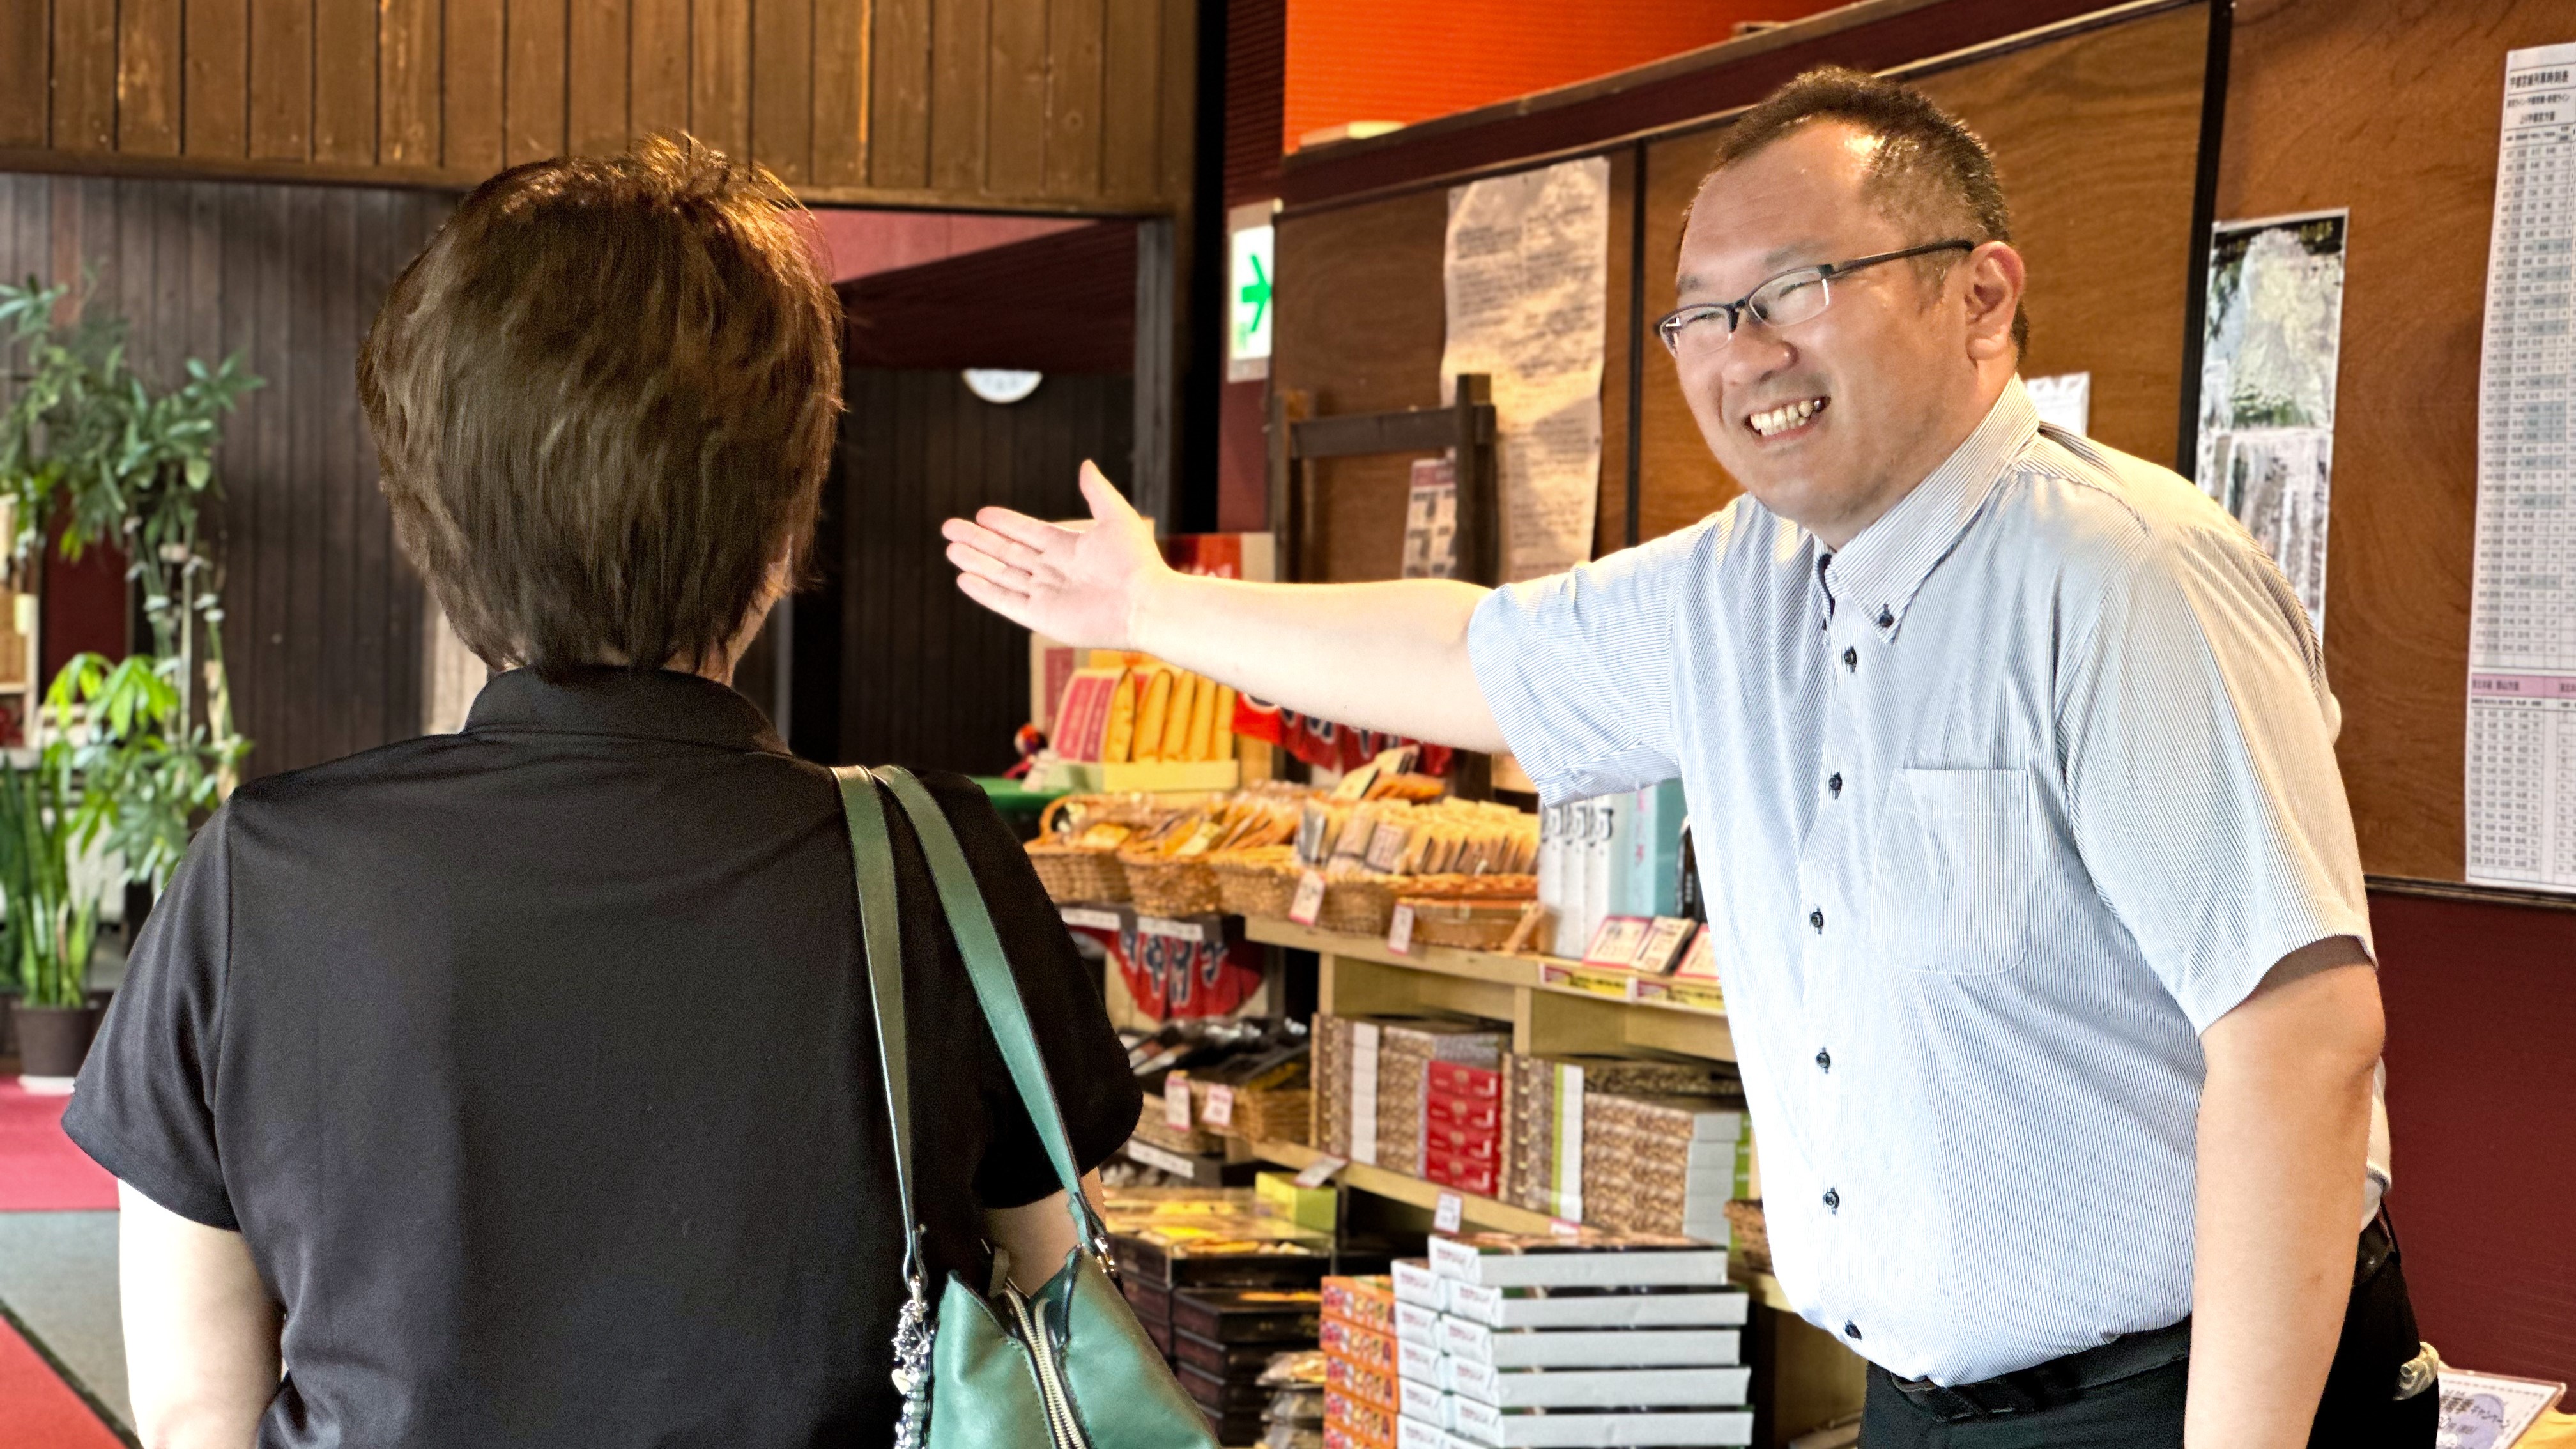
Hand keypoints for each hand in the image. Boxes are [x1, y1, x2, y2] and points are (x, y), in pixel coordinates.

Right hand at [941, 461, 1168, 647]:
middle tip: (950, 527)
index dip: (1005, 523)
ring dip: (976, 562)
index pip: (1027, 532)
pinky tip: (964, 578)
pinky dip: (984, 591)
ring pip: (1001, 575)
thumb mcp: (1116, 516)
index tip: (982, 513)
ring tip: (951, 549)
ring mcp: (1046, 595)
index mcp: (1069, 548)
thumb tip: (1086, 464)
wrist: (1145, 604)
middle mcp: (1053, 571)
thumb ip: (1097, 492)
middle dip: (978, 540)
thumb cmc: (1137, 562)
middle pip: (1006, 553)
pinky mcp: (1042, 617)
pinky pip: (1006, 602)